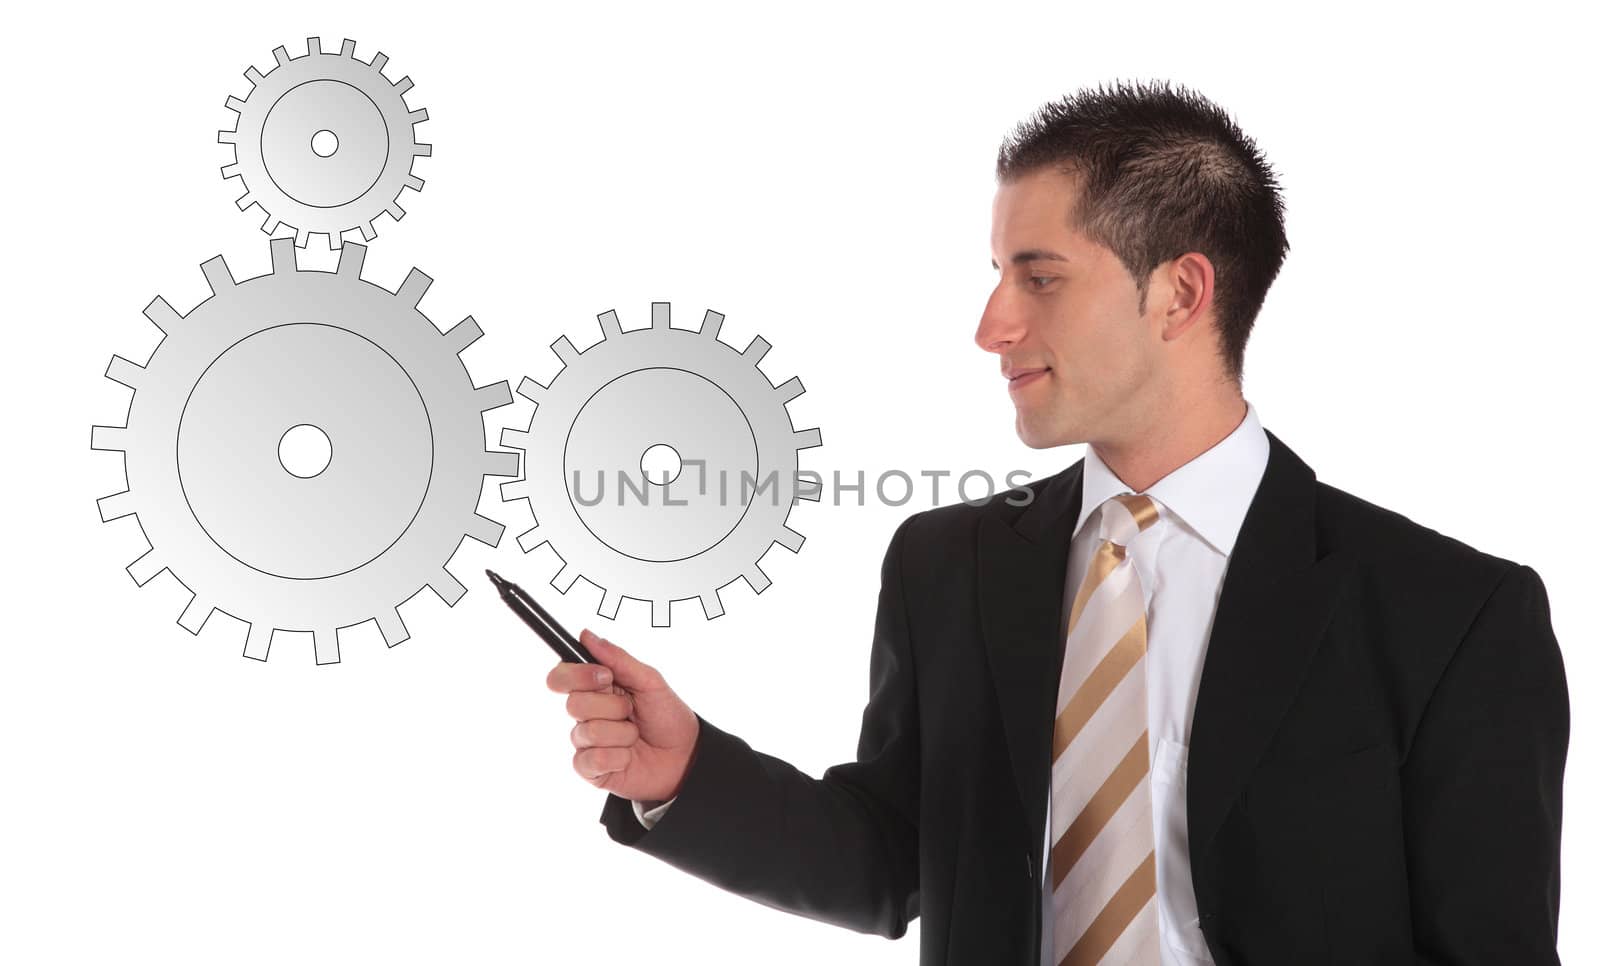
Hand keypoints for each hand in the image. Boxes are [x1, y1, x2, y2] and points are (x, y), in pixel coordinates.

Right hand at [548, 629, 700, 801]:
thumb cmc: (667, 716)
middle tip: (632, 712)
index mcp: (595, 689)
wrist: (685, 754)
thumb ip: (618, 658)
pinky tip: (629, 757)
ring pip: (588, 732)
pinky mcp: (590, 769)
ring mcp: (585, 743)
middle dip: (613, 707)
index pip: (561, 677)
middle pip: (574, 705)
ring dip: (622, 733)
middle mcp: (585, 714)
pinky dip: (619, 757)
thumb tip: (586, 635)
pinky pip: (593, 759)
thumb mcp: (650, 681)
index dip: (577, 676)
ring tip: (635, 736)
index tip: (606, 677)